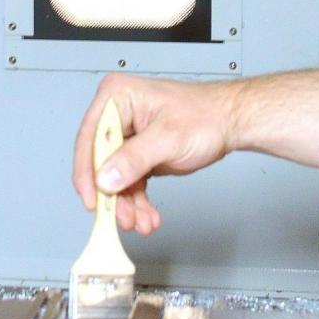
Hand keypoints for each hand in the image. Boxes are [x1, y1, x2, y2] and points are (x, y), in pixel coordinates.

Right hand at [72, 73, 240, 234]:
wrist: (230, 122)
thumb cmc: (207, 115)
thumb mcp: (168, 137)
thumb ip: (134, 159)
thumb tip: (105, 178)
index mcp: (117, 97)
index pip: (90, 139)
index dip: (88, 172)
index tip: (93, 199)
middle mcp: (117, 115)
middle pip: (101, 162)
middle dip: (114, 195)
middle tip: (122, 218)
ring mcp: (126, 136)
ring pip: (115, 178)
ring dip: (127, 204)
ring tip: (140, 221)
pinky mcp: (137, 154)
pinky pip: (129, 182)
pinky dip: (138, 201)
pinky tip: (146, 215)